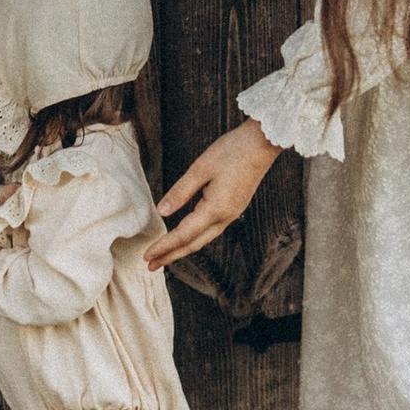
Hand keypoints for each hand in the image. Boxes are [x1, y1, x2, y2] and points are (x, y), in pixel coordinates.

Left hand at [145, 118, 279, 269]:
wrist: (262, 144)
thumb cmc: (233, 151)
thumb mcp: (201, 168)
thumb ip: (180, 192)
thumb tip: (162, 211)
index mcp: (216, 209)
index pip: (184, 235)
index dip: (164, 246)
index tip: (147, 256)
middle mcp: (225, 217)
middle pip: (194, 244)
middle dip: (171, 256)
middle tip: (151, 265)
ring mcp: (232, 213)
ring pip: (203, 239)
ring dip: (182, 249)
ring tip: (165, 255)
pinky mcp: (234, 207)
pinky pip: (211, 230)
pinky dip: (195, 238)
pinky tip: (187, 236)